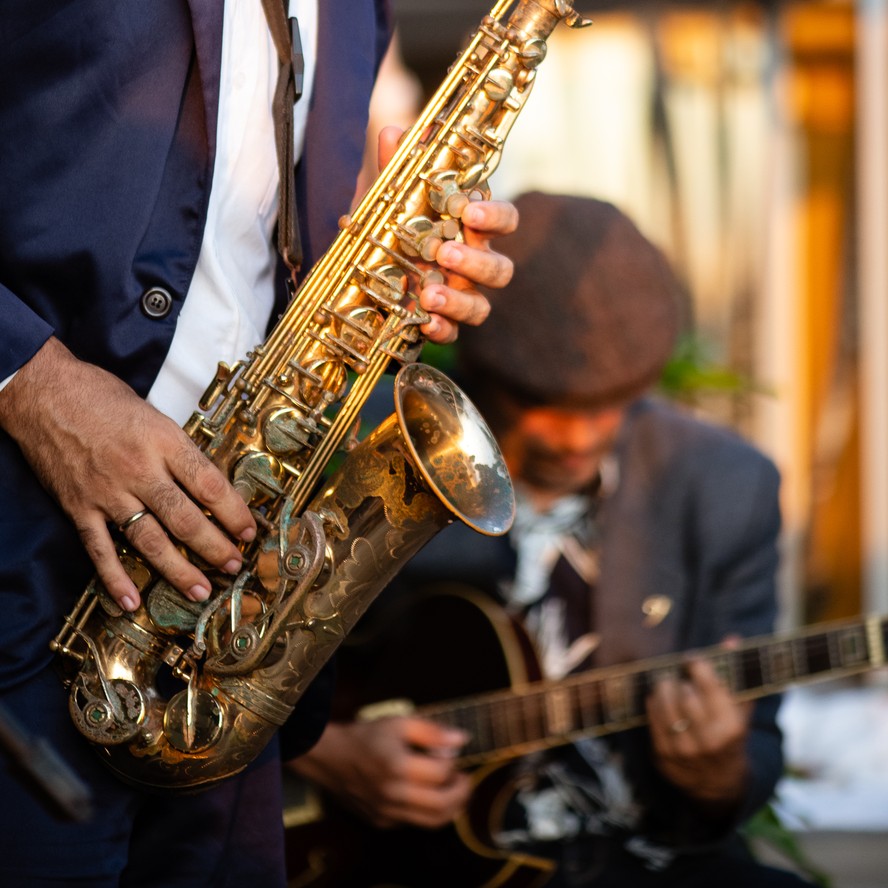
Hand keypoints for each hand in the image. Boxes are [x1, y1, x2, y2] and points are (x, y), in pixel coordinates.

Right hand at [0, 337, 255, 611]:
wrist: (43, 392)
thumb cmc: (102, 398)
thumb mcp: (155, 415)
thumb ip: (179, 451)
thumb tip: (210, 486)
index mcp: (163, 442)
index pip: (209, 485)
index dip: (234, 513)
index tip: (249, 530)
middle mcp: (138, 469)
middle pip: (185, 518)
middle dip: (215, 547)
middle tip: (234, 565)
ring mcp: (107, 492)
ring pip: (150, 540)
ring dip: (178, 570)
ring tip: (201, 590)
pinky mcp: (79, 507)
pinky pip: (100, 549)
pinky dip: (116, 578)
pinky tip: (132, 601)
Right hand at [290, 717, 471, 828]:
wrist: (329, 757)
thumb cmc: (365, 736)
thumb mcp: (398, 722)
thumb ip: (431, 731)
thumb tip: (462, 739)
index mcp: (397, 766)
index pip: (442, 772)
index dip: (453, 761)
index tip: (451, 752)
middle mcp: (393, 794)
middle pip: (442, 805)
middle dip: (462, 792)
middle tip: (464, 778)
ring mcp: (386, 812)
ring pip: (432, 822)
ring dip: (451, 808)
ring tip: (454, 790)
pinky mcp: (381, 821)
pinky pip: (414, 822)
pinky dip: (428, 812)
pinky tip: (427, 794)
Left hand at [376, 126, 517, 343]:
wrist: (359, 265)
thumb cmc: (389, 224)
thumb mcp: (387, 195)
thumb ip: (394, 167)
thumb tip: (393, 134)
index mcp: (469, 229)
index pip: (505, 220)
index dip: (495, 217)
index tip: (469, 212)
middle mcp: (471, 264)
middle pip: (500, 270)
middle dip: (476, 263)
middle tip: (444, 254)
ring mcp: (458, 295)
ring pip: (481, 306)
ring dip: (459, 301)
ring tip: (428, 294)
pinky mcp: (439, 321)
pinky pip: (452, 333)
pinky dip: (441, 329)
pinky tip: (423, 322)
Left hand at [646, 654, 751, 811]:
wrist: (719, 783)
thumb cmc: (730, 736)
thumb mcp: (740, 710)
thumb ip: (735, 674)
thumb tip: (731, 638)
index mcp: (731, 727)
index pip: (710, 686)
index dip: (697, 666)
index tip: (692, 658)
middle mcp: (708, 740)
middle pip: (684, 693)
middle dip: (680, 680)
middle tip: (681, 677)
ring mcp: (684, 750)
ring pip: (665, 704)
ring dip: (664, 689)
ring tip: (670, 685)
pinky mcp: (664, 756)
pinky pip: (652, 719)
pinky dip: (655, 704)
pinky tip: (661, 700)